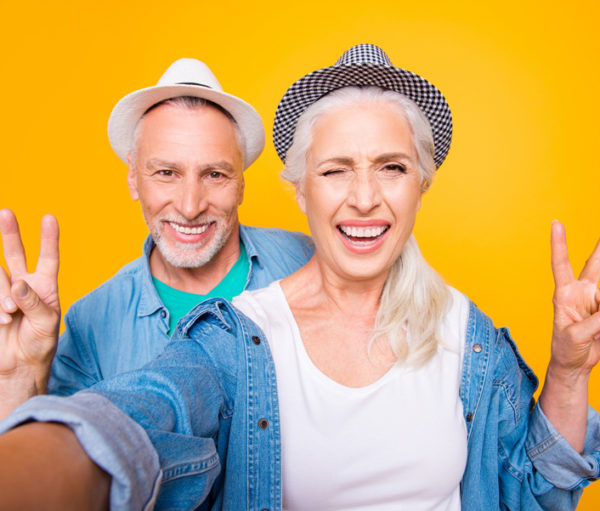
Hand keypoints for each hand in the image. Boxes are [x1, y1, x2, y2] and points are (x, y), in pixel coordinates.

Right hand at [0, 209, 59, 417]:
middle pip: (16, 253)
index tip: (49, 218)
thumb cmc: (39, 345)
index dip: (48, 239)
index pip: (48, 258)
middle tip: (5, 213)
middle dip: (10, 233)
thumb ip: (34, 303)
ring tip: (8, 316)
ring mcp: (4, 293)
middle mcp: (24, 285)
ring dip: (2, 296)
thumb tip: (19, 285)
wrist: (18, 366)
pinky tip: (2, 320)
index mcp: (45, 287)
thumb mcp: (46, 324)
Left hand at [549, 220, 599, 374]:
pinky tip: (598, 332)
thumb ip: (596, 322)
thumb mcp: (576, 336)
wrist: (574, 365)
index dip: (559, 244)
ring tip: (595, 328)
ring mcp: (596, 301)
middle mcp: (581, 293)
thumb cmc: (565, 349)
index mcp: (564, 295)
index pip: (561, 264)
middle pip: (594, 265)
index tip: (556, 223)